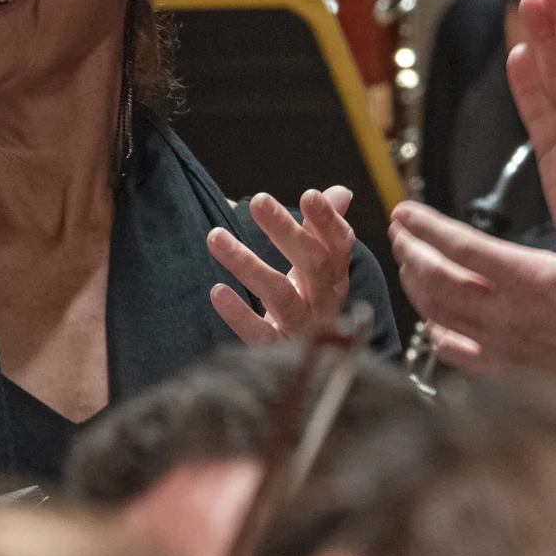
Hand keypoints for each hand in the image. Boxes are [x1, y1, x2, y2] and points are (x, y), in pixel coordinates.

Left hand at [208, 186, 357, 342]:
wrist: (311, 364)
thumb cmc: (310, 302)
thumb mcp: (320, 267)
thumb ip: (324, 229)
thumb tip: (340, 192)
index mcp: (336, 276)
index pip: (339, 244)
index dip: (328, 220)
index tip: (309, 195)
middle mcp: (325, 301)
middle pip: (312, 263)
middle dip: (286, 230)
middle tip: (257, 200)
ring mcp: (302, 327)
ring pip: (280, 294)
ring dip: (247, 264)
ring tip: (215, 236)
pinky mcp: (278, 349)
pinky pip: (259, 333)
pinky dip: (239, 314)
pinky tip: (218, 291)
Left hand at [392, 149, 555, 402]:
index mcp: (534, 279)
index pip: (462, 248)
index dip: (426, 228)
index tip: (404, 211)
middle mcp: (511, 315)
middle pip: (438, 282)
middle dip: (410, 254)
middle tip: (398, 233)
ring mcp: (506, 348)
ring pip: (440, 317)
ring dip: (417, 288)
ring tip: (408, 265)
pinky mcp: (510, 371)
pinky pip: (457, 354)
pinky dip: (435, 334)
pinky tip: (431, 321)